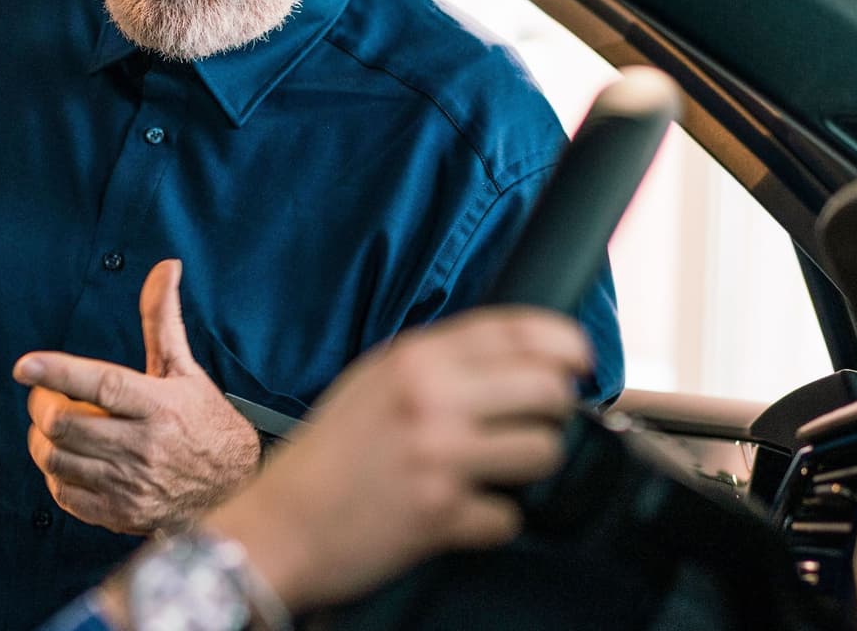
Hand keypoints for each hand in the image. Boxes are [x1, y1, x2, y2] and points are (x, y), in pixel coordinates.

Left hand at [12, 259, 259, 534]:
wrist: (234, 488)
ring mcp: (131, 485)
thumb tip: (166, 266)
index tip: (24, 365)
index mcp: (159, 405)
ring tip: (53, 428)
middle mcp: (145, 446)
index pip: (102, 385)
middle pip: (66, 425)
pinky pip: (65, 494)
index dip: (58, 373)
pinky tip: (69, 460)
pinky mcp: (121, 514)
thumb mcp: (184, 369)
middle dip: (42, 406)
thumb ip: (162, 319)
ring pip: (57, 460)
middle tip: (44, 396)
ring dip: (43, 441)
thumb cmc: (204, 421)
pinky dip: (56, 475)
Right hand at [201, 306, 590, 613]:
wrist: (278, 525)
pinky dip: (489, 521)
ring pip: (543, 450)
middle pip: (547, 388)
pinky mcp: (440, 512)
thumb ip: (434, 363)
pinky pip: (509, 516)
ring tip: (494, 471)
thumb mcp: (372, 382)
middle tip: (535, 422)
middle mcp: (428, 398)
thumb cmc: (327, 456)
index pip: (516, 330)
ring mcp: (437, 455)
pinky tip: (459, 514)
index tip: (579, 358)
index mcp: (412, 358)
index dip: (564, 342)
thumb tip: (514, 355)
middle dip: (553, 409)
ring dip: (528, 466)